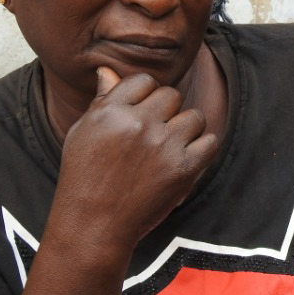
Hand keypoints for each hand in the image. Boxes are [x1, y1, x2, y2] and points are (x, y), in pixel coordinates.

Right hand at [53, 66, 219, 255]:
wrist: (93, 225)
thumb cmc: (85, 178)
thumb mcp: (84, 133)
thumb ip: (102, 100)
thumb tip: (108, 70)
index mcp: (111, 111)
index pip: (144, 81)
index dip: (145, 96)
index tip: (140, 114)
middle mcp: (139, 124)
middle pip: (171, 96)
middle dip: (166, 112)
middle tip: (153, 135)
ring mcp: (163, 145)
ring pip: (194, 116)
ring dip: (186, 129)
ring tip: (169, 148)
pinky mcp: (184, 168)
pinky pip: (210, 141)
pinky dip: (202, 148)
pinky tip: (184, 158)